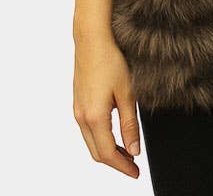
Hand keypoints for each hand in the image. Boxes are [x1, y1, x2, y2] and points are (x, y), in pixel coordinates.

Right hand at [73, 34, 140, 178]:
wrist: (92, 39)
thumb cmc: (110, 60)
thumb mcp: (127, 93)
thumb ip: (130, 124)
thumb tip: (133, 150)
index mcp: (94, 117)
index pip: (108, 153)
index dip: (123, 166)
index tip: (136, 173)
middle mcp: (81, 117)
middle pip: (97, 152)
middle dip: (115, 162)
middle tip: (133, 166)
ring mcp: (77, 109)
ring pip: (91, 142)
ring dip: (107, 151)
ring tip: (126, 151)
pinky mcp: (78, 102)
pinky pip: (87, 129)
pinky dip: (100, 138)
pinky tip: (113, 133)